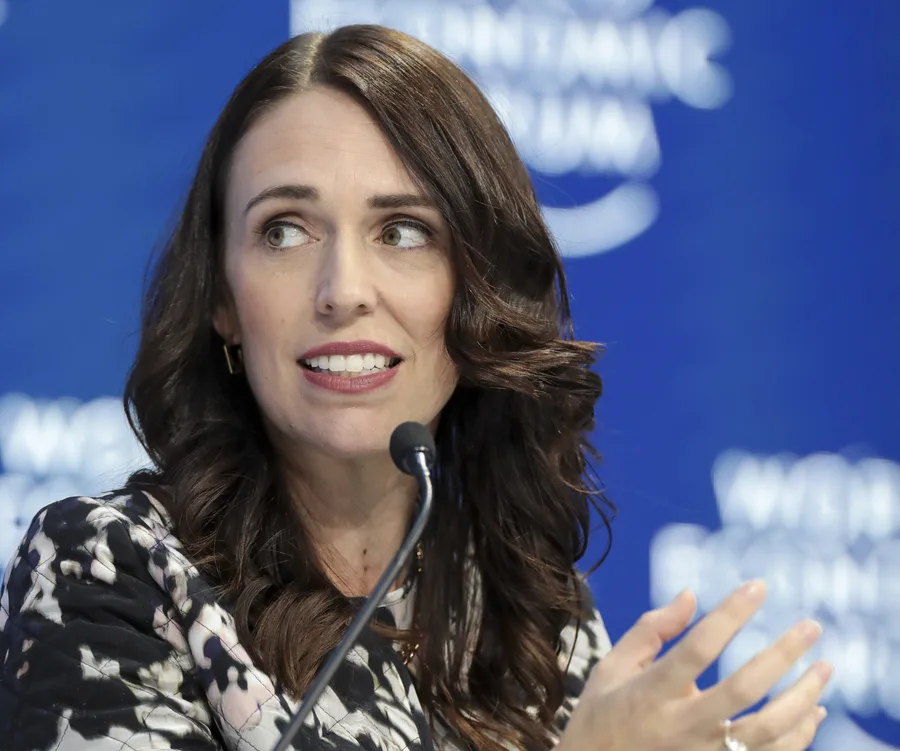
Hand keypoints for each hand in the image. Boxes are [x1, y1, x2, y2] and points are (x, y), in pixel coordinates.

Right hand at [558, 581, 832, 750]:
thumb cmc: (604, 715)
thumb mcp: (613, 666)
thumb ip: (652, 629)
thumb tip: (691, 594)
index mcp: (651, 692)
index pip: (697, 648)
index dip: (730, 615)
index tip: (757, 587)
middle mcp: (680, 726)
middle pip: (743, 690)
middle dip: (782, 655)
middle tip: (811, 626)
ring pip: (767, 731)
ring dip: (802, 697)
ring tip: (824, 667)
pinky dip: (799, 735)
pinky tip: (813, 710)